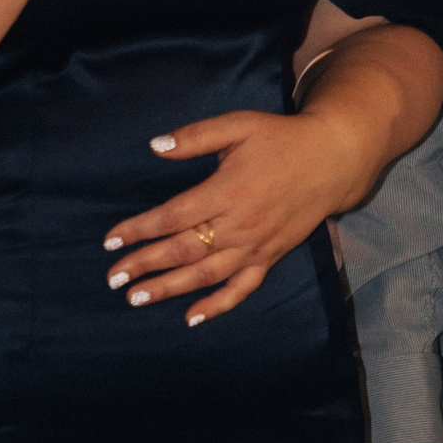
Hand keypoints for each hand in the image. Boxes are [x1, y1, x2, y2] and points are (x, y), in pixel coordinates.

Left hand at [101, 104, 363, 324]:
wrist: (332, 160)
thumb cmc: (280, 139)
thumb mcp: (238, 125)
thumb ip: (196, 137)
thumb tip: (155, 146)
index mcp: (226, 190)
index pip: (172, 217)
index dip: (139, 230)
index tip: (110, 241)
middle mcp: (239, 224)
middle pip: (182, 250)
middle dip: (144, 265)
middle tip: (113, 279)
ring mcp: (255, 245)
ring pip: (205, 274)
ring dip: (169, 288)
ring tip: (137, 298)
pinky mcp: (270, 257)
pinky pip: (241, 288)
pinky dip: (218, 305)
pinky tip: (191, 317)